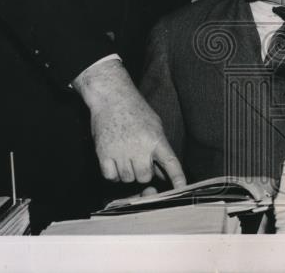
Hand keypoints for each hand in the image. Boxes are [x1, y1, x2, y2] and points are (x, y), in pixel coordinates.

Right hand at [73, 59, 186, 187]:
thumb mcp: (155, 126)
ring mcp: (120, 151)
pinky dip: (113, 173)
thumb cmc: (135, 110)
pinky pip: (111, 177)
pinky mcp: (103, 154)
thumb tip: (162, 174)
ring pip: (127, 179)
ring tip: (126, 155)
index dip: (177, 178)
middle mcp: (139, 147)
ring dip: (127, 172)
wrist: (112, 97)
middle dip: (143, 172)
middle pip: (144, 177)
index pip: (170, 162)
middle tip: (138, 159)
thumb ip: (159, 149)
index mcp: (156, 139)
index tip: (181, 188)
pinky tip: (115, 161)